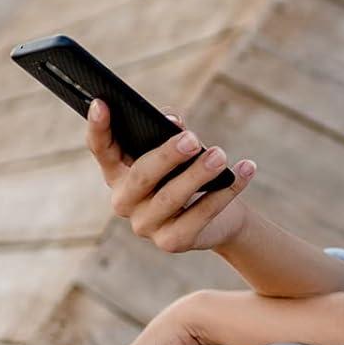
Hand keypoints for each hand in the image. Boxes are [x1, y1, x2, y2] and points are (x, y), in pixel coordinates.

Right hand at [87, 99, 255, 253]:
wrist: (219, 219)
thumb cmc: (190, 176)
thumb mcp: (180, 153)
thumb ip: (172, 134)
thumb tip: (172, 121)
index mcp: (118, 173)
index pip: (101, 149)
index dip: (98, 127)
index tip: (101, 102)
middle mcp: (124, 201)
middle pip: (142, 176)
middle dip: (167, 155)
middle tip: (193, 139)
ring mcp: (145, 225)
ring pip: (171, 198)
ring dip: (198, 174)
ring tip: (220, 155)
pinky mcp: (172, 242)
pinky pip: (200, 215)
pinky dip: (225, 192)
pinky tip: (245, 170)